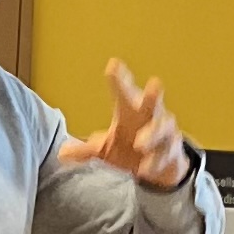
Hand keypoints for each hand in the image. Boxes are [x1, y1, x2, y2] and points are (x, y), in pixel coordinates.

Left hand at [57, 57, 189, 189]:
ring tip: (139, 143)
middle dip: (153, 94)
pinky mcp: (172, 150)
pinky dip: (155, 160)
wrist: (159, 167)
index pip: (124, 92)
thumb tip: (61, 154)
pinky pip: (165, 154)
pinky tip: (145, 168)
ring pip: (162, 128)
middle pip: (153, 102)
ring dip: (152, 135)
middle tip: (154, 83)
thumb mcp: (105, 148)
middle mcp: (149, 117)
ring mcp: (164, 132)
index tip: (113, 65)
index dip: (119, 79)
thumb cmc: (129, 148)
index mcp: (130, 111)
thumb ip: (86, 150)